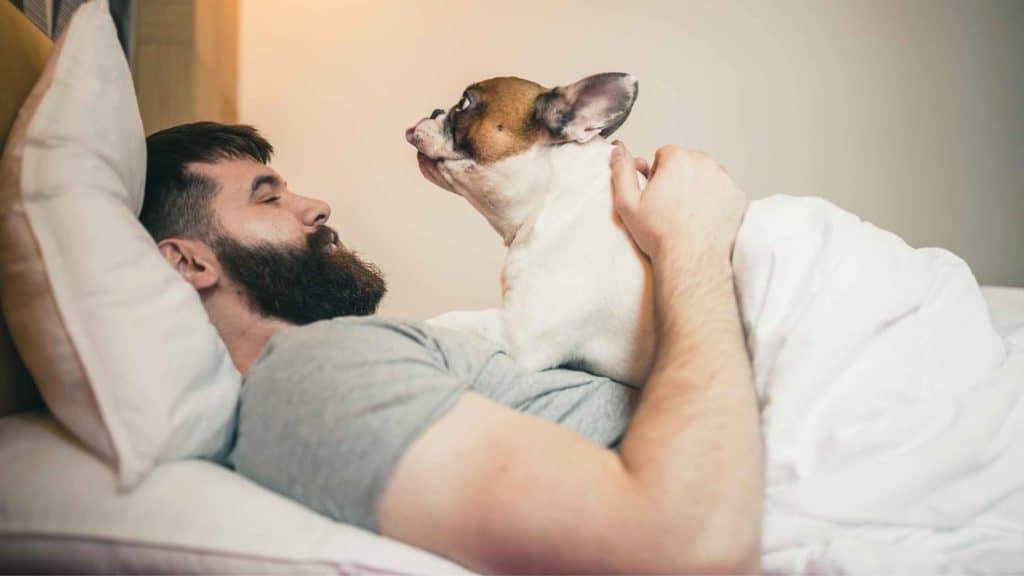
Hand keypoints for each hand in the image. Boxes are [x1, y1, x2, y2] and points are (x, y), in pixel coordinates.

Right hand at [610, 143, 746, 265]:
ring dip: (698, 187)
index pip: (665, 154)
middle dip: (679, 178)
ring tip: (687, 213)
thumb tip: (618, 151)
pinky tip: (703, 218)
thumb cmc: (660, 234)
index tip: (657, 194)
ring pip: (706, 175)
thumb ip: (621, 171)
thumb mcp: (627, 203)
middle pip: (688, 162)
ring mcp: (724, 179)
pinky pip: (723, 191)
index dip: (658, 175)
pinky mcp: (737, 195)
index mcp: (677, 159)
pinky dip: (715, 200)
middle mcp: (704, 163)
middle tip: (670, 205)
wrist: (691, 260)